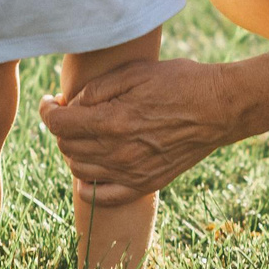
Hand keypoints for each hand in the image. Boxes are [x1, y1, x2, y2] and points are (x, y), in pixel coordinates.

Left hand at [37, 57, 250, 207]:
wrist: (220, 108)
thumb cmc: (180, 81)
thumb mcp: (135, 72)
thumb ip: (97, 89)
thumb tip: (70, 104)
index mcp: (113, 121)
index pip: (58, 124)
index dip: (47, 111)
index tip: (51, 102)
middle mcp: (119, 153)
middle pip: (66, 146)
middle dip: (61, 127)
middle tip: (70, 111)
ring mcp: (132, 173)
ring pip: (78, 169)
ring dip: (72, 150)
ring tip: (83, 133)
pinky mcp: (145, 183)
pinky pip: (102, 197)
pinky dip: (87, 185)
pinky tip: (89, 168)